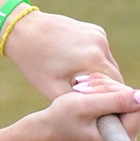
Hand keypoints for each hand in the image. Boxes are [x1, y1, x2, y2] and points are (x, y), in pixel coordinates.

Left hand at [0, 9, 120, 99]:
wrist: (24, 30)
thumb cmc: (36, 64)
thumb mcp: (54, 90)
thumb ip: (80, 102)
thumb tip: (101, 111)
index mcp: (92, 60)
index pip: (116, 87)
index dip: (110, 101)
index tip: (101, 110)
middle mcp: (100, 45)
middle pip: (114, 75)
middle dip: (107, 89)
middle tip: (93, 102)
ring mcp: (98, 35)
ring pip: (109, 63)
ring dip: (100, 74)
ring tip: (82, 85)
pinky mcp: (95, 30)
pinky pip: (101, 51)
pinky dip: (94, 60)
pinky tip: (77, 65)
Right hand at [27, 73, 139, 140]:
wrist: (48, 130)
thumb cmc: (61, 119)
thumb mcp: (86, 106)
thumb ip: (115, 100)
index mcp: (122, 140)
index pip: (135, 103)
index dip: (115, 91)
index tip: (91, 91)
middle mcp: (127, 138)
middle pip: (132, 98)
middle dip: (108, 88)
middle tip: (82, 87)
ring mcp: (123, 131)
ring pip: (125, 94)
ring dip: (103, 87)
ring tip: (81, 89)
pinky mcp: (118, 122)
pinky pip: (119, 97)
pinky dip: (103, 89)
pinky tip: (85, 91)